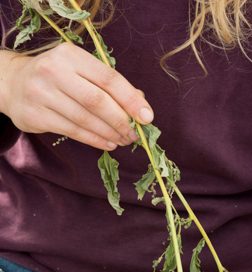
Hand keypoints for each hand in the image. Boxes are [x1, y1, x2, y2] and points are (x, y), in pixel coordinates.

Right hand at [1, 44, 152, 149]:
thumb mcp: (80, 70)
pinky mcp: (35, 116)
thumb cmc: (57, 77)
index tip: (147, 117)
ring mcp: (41, 94)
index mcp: (71, 55)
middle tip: (135, 135)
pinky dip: (94, 140)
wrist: (13, 84)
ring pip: (85, 119)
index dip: (130, 99)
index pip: (108, 78)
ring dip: (109, 133)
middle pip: (97, 101)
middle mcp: (54, 72)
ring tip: (123, 141)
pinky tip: (107, 143)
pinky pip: (72, 131)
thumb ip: (109, 85)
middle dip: (121, 121)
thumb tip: (140, 104)